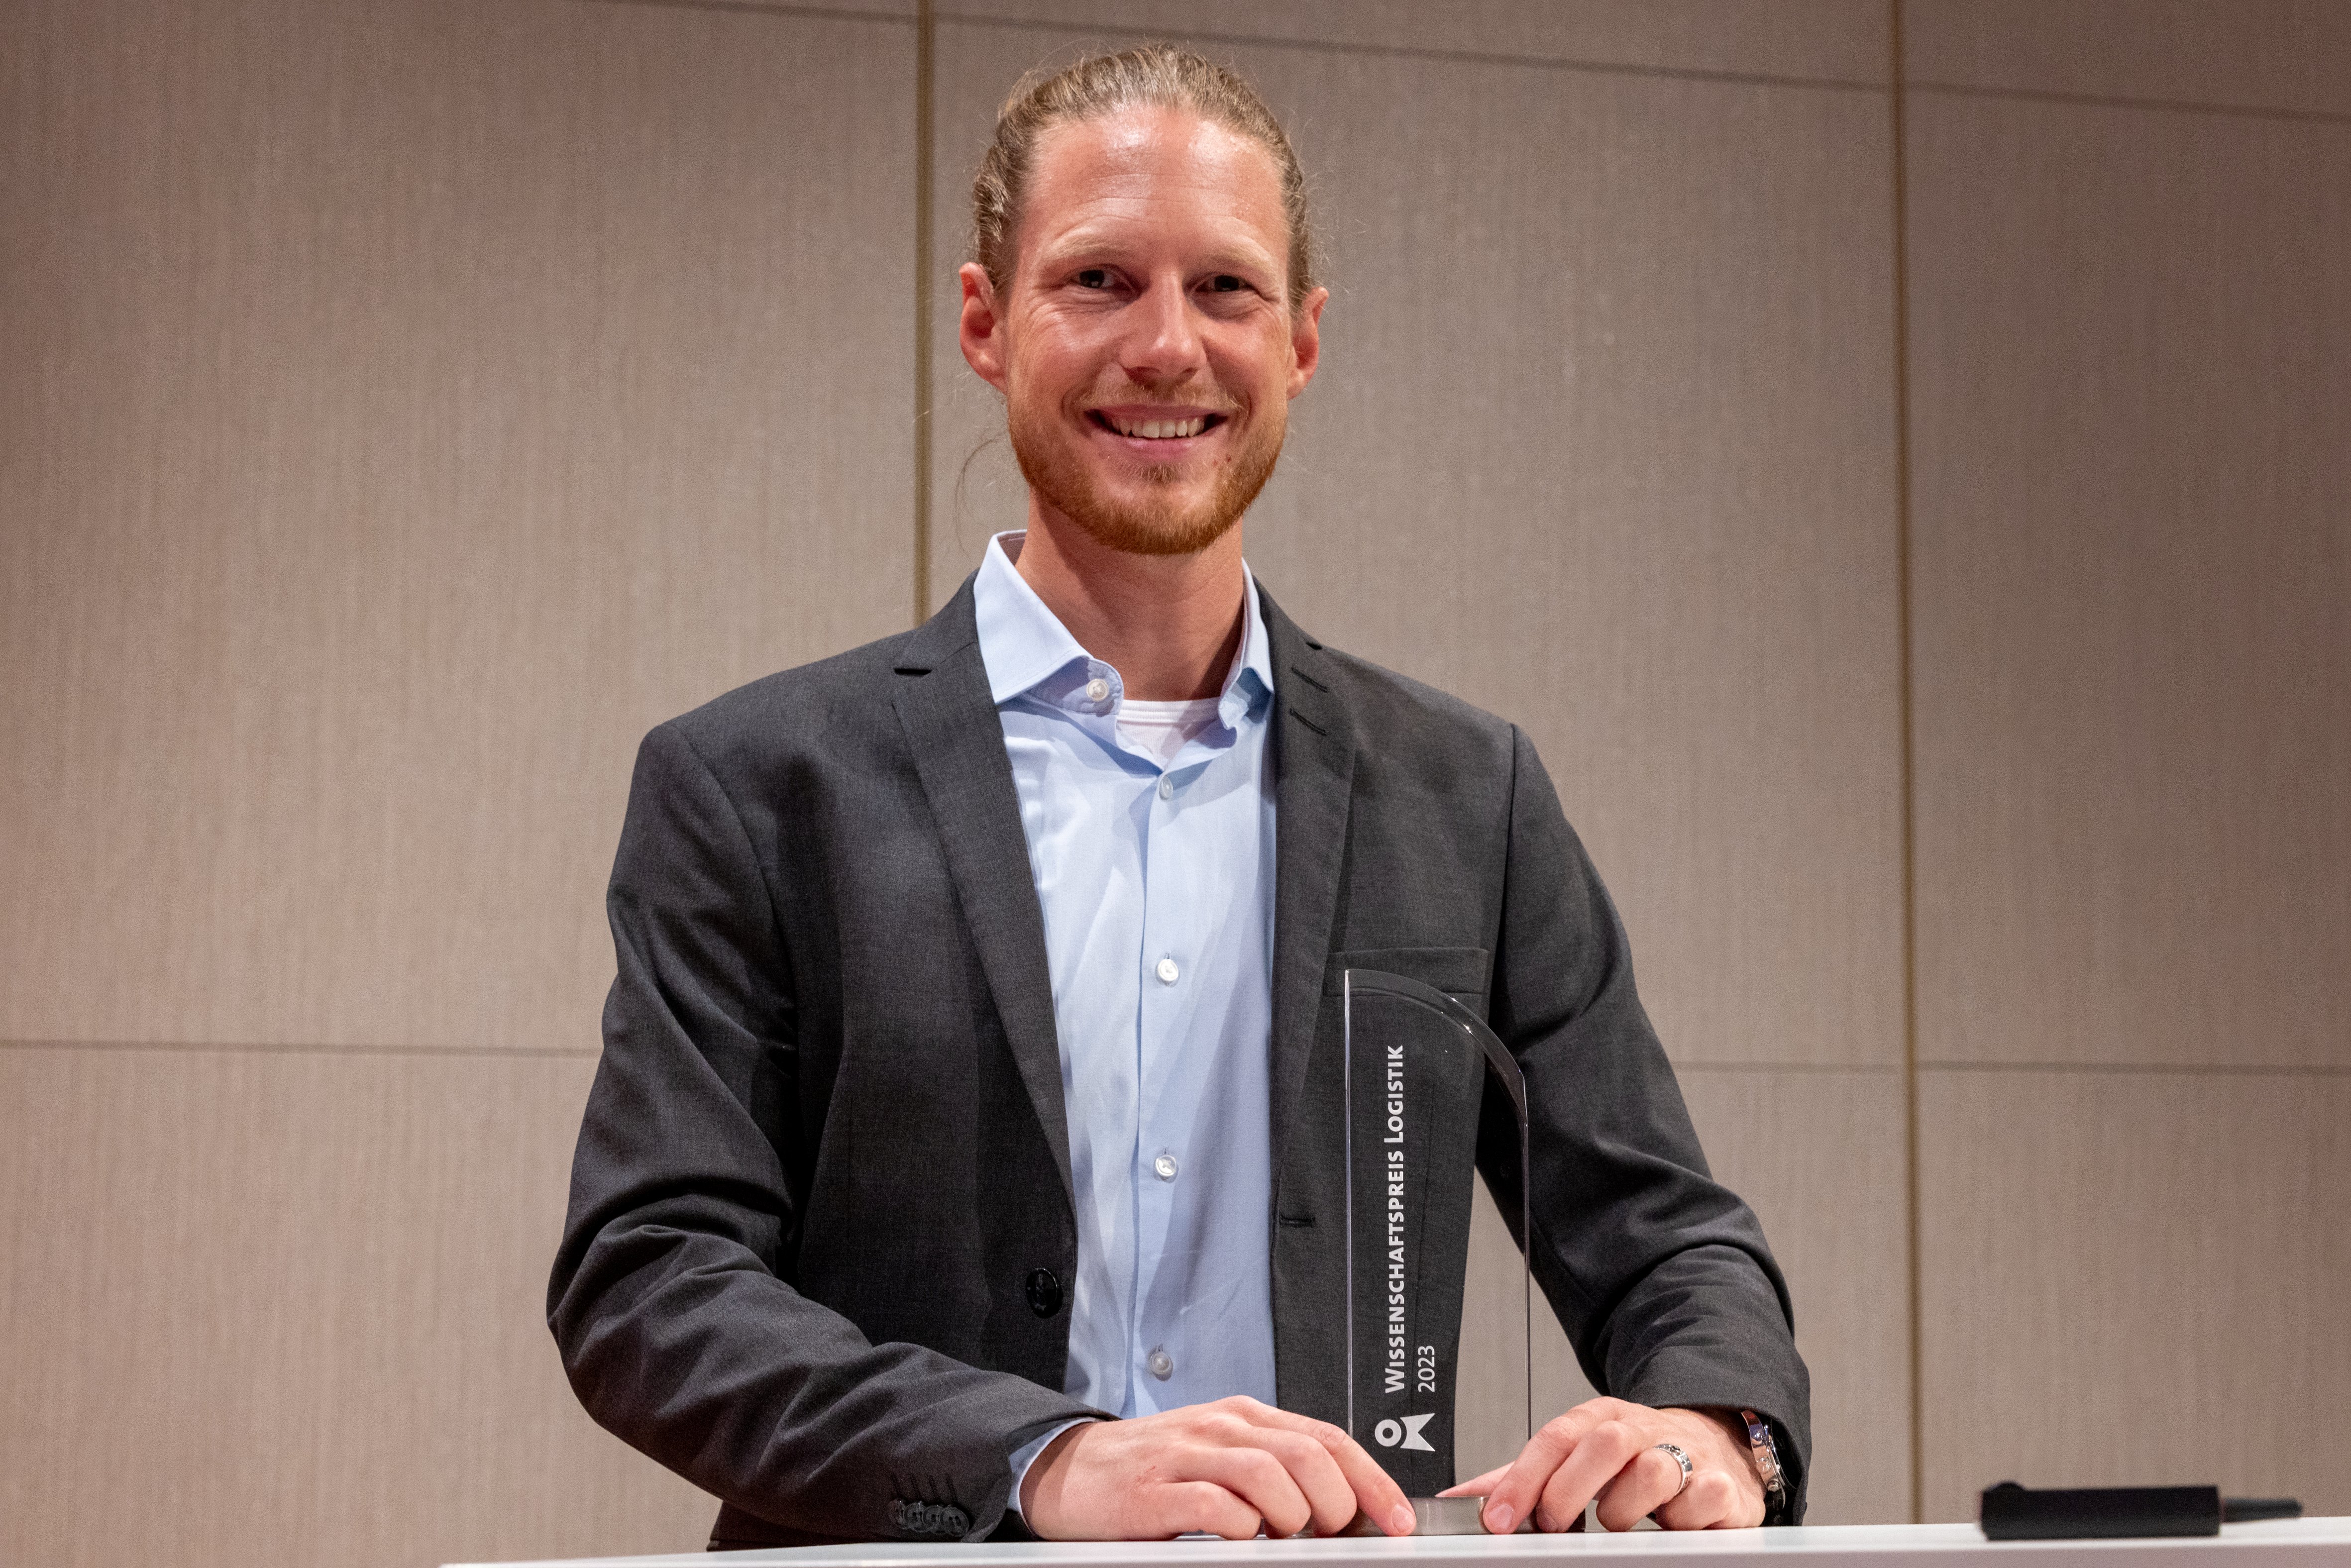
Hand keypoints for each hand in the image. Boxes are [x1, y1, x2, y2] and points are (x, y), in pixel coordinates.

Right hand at [1020, 1396, 1416, 1540]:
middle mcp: (1220, 1428)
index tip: (1399, 1519)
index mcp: (1244, 1418)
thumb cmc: (1153, 1469)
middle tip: (1331, 1535)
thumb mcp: (1220, 1456)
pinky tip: (1238, 1537)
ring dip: (1292, 1517)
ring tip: (1285, 1538)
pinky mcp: (1153, 1492)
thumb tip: (1343, 1506)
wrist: (1070, 1469)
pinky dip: (1238, 1526)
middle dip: (1336, 1504)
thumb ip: (1275, 1471)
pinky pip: (1213, 1505)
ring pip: (1267, 1475)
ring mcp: (1186, 1455)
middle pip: (1307, 1456)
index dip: (1372, 1480)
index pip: (1327, 1439)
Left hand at [1440, 1398, 1761, 1531]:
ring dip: (1624, 1507)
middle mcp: (1642, 1429)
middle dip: (1569, 1489)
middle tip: (1553, 1524)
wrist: (1716, 1445)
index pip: (1554, 1438)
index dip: (1520, 1479)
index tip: (1496, 1518)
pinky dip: (1683, 1518)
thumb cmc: (1635, 1459)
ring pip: (1653, 1469)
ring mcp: (1686, 1453)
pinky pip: (1703, 1497)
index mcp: (1600, 1419)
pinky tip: (1670, 1525)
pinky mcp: (1724, 1486)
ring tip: (1615, 1523)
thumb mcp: (1576, 1460)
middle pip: (1602, 1443)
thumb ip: (1522, 1478)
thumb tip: (1460, 1497)